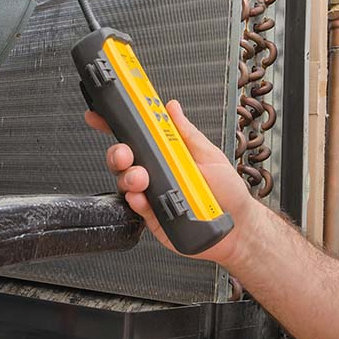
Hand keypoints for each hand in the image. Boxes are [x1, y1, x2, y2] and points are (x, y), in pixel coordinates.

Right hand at [84, 100, 258, 265]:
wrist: (237, 230)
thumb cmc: (227, 192)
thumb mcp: (210, 154)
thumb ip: (186, 133)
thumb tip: (171, 108)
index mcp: (168, 152)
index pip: (138, 134)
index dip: (118, 122)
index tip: (102, 114)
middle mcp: (157, 171)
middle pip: (125, 156)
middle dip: (118, 152)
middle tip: (126, 153)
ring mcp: (152, 193)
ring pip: (125, 181)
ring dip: (129, 176)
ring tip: (143, 178)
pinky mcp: (152, 215)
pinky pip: (135, 205)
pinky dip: (135, 199)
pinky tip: (142, 197)